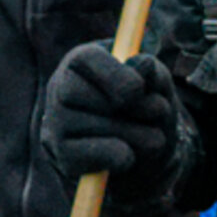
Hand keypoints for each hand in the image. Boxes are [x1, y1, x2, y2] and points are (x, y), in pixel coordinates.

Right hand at [40, 43, 179, 188]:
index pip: (85, 58)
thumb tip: (142, 64)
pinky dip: (118, 157)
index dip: (114, 74)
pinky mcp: (61, 155)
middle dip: (131, 108)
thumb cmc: (147, 110)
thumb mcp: (157, 86)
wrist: (146, 155)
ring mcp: (57, 122)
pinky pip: (89, 156)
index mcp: (82, 61)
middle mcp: (60, 88)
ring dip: (136, 135)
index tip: (139, 88)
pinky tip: (130, 155)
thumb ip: (153, 72)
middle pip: (83, 94)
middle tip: (159, 111)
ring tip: (155, 138)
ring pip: (93, 126)